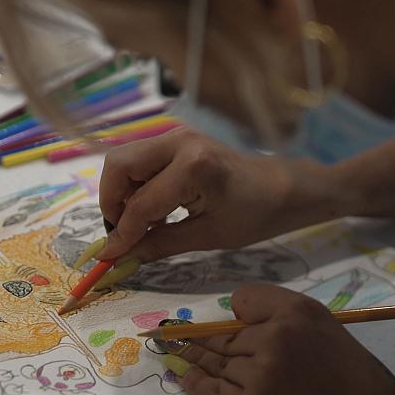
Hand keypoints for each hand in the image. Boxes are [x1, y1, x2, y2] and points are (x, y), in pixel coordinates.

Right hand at [97, 126, 338, 261]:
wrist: (284, 187)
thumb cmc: (255, 214)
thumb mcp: (208, 236)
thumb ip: (160, 244)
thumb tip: (120, 258)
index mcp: (192, 167)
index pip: (139, 204)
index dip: (122, 233)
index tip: (110, 256)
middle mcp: (178, 142)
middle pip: (118, 166)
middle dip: (112, 202)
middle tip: (123, 232)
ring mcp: (176, 136)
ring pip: (125, 161)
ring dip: (121, 193)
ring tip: (138, 224)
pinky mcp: (176, 140)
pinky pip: (140, 160)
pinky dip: (135, 185)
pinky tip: (151, 210)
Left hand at [168, 284, 394, 394]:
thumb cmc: (336, 355)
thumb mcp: (309, 312)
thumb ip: (269, 303)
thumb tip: (231, 311)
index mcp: (287, 320)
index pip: (241, 309)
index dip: (223, 317)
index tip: (192, 320)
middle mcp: (270, 350)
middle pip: (223, 342)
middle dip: (198, 341)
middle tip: (171, 336)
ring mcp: (260, 384)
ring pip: (218, 366)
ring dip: (196, 362)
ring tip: (175, 353)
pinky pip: (216, 394)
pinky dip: (199, 386)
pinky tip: (187, 377)